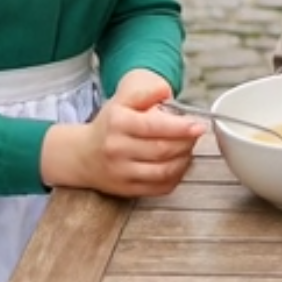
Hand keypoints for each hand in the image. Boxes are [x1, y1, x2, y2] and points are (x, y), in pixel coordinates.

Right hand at [40, 68, 204, 195]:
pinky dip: (176, 176)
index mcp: (118, 123)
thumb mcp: (121, 101)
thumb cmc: (109, 126)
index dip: (181, 127)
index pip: (154, 127)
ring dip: (184, 160)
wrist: (82, 156)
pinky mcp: (127, 190)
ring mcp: (122, 173)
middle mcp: (118, 149)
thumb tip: (165, 91)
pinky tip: (179, 164)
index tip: (199, 125)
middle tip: (195, 134)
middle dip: (186, 142)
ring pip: (164, 171)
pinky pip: (160, 187)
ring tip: (188, 148)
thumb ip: (145, 93)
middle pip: (163, 150)